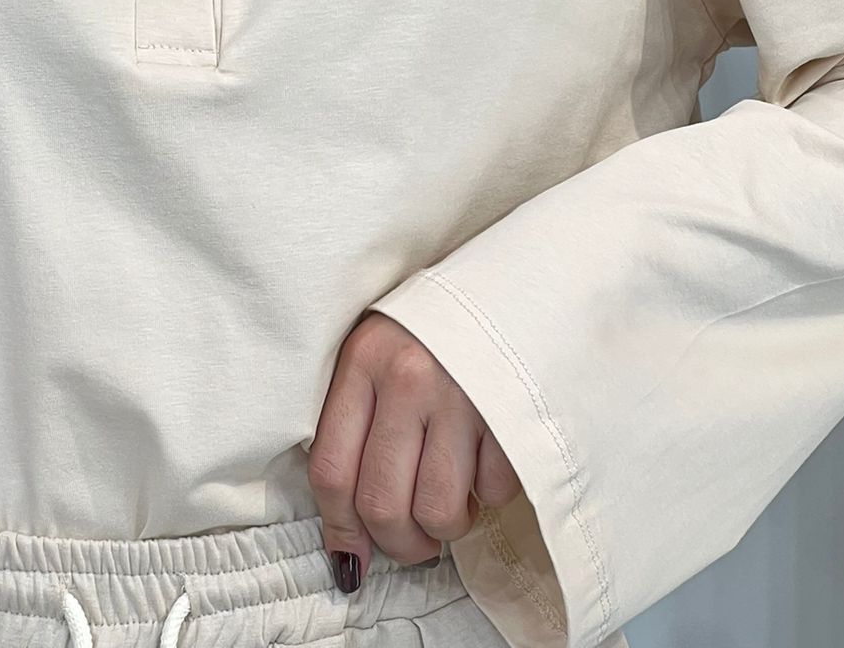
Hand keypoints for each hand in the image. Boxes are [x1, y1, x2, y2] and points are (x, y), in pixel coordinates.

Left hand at [307, 310, 523, 581]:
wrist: (511, 283)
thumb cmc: (430, 333)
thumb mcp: (376, 358)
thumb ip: (354, 431)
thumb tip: (347, 546)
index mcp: (362, 362)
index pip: (331, 471)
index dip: (339, 531)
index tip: (351, 560)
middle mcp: (407, 378)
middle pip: (383, 504)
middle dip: (398, 544)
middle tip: (412, 539)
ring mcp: (462, 395)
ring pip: (438, 512)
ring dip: (444, 527)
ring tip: (450, 499)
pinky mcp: (512, 411)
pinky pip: (494, 492)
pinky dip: (489, 494)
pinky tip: (484, 461)